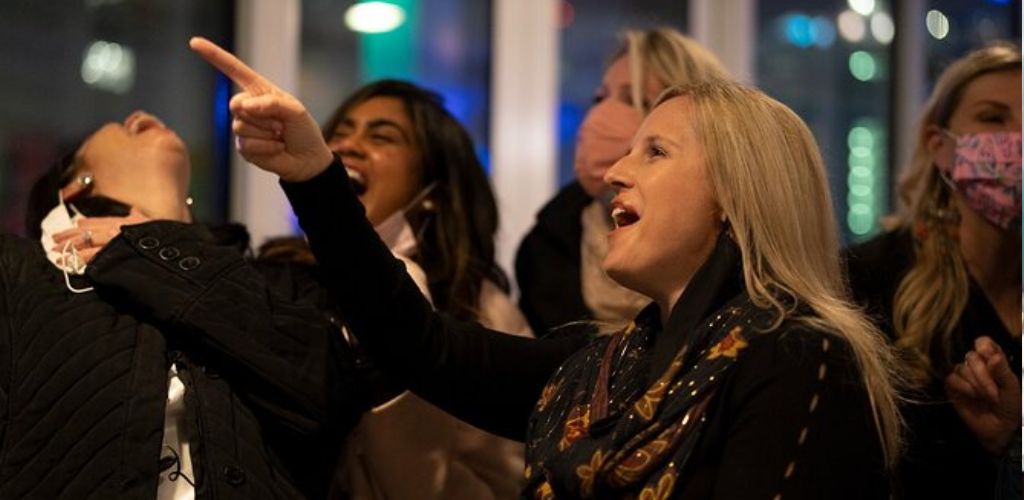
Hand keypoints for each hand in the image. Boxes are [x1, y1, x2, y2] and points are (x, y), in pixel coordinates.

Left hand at [52, 208, 150, 264]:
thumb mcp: (149, 222)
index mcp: (120, 221)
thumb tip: (134, 210)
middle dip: (68, 236)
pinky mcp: (111, 253)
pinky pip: (92, 256)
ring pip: (84, 243)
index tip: (74, 225)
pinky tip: (69, 263)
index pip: (98, 221)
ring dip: (68, 249)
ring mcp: (111, 241)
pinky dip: (79, 259)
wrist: (165, 247)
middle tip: (53, 240)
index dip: (84, 223)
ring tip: (55, 254)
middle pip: (85, 231)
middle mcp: (112, 229)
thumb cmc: (159, 234)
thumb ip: (139, 216)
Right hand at [188, 37, 333, 181]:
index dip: (214, 56)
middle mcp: (248, 107)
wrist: (307, 159)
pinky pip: (246, 145)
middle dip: (261, 116)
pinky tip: (276, 148)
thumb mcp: (295, 110)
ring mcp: (243, 127)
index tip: (195, 43)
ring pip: (240, 126)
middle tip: (281, 125)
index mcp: (259, 91)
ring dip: (266, 133)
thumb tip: (245, 106)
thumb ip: (272, 103)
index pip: (234, 70)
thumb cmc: (303, 131)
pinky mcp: (243, 148)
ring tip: (279, 136)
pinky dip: (266, 147)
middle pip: (236, 104)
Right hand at [945, 336, 1021, 455]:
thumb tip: (993, 355)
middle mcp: (976, 365)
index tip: (991, 358)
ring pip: (962, 368)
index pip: (983, 342)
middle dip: (984, 376)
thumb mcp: (1011, 387)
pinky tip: (973, 397)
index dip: (984, 347)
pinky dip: (964, 388)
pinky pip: (952, 379)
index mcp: (993, 360)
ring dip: (976, 384)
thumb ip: (1002, 370)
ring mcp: (963, 375)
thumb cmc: (1010, 405)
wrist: (1000, 428)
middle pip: (971, 356)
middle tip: (994, 393)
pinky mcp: (952, 387)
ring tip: (986, 397)